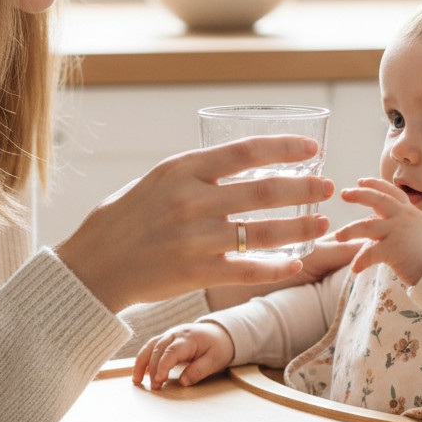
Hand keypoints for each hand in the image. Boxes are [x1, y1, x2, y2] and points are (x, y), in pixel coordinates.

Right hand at [55, 136, 334, 312]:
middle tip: (328, 187)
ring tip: (323, 223)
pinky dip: (276, 267)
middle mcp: (192, 200)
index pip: (245, 151)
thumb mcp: (159, 179)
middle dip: (304, 188)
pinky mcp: (196, 273)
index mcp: (183, 169)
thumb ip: (198, 172)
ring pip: (263, 232)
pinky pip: (248, 270)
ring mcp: (196, 239)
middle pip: (264, 191)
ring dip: (300, 227)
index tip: (312, 149)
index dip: (284, 148)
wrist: (93, 265)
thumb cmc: (127, 217)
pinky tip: (295, 262)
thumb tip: (246, 163)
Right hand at [132, 323, 234, 388]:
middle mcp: (176, 334)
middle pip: (158, 349)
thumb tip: (183, 382)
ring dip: (142, 362)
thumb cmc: (217, 347)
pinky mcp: (166, 338)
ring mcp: (169, 334)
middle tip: (155, 387)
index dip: (163, 365)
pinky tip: (140, 373)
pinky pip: (151, 346)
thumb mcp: (214, 361)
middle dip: (153, 368)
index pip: (172, 351)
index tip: (159, 380)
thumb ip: (199, 371)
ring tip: (136, 381)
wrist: (219, 333)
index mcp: (189, 338)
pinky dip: (143, 358)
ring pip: (150, 346)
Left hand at [336, 177, 421, 284]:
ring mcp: (398, 231)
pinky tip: (356, 268)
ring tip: (339, 236)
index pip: (391, 191)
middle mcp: (403, 217)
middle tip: (344, 194)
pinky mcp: (393, 249)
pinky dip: (360, 260)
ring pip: (366, 226)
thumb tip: (377, 223)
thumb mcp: (420, 229)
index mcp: (410, 211)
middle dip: (358, 195)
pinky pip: (370, 253)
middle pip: (376, 199)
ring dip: (349, 230)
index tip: (360, 181)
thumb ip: (401, 223)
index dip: (375, 184)